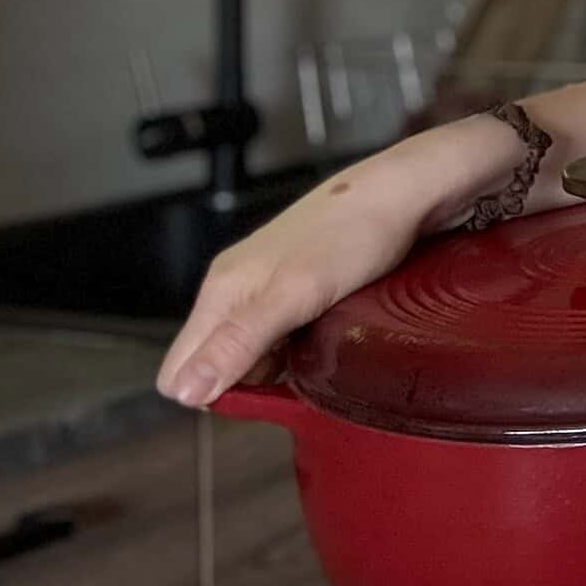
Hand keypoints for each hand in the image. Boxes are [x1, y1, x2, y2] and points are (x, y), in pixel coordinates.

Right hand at [155, 165, 432, 408]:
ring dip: (278, 367)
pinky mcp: (297, 286)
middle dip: (247, 382)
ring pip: (250, 352)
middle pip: (213, 364)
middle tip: (296, 366)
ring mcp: (266, 286)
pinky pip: (280, 335)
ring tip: (318, 348)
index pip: (179, 370)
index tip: (262, 388)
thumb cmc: (355, 233)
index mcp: (221, 290)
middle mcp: (235, 289)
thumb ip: (239, 341)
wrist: (405, 192)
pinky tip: (327, 336)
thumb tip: (185, 393)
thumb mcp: (295, 293)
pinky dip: (300, 347)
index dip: (213, 393)